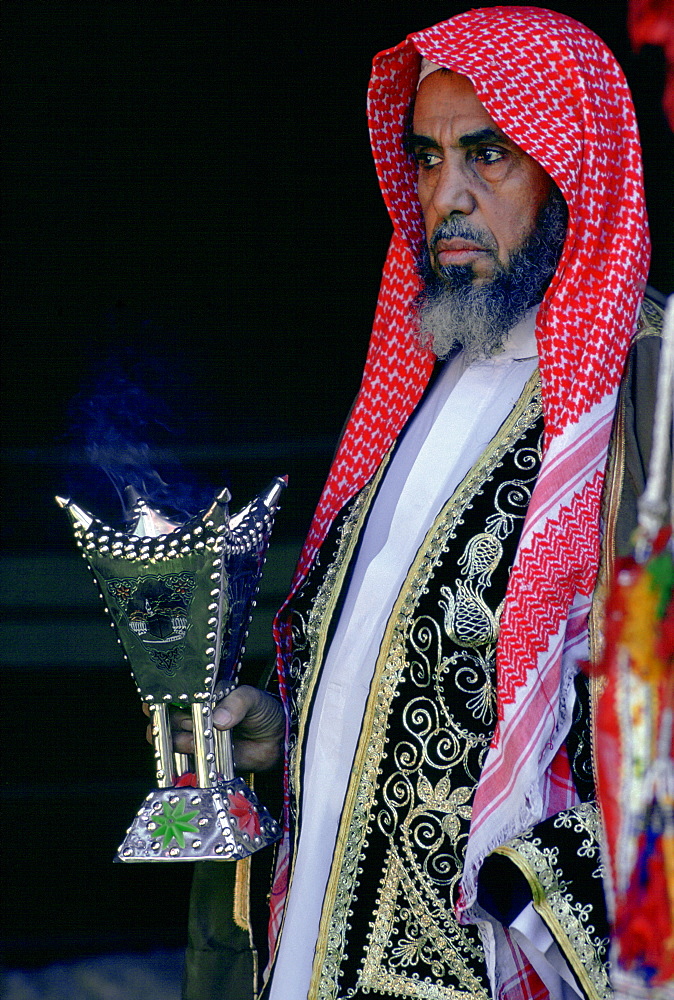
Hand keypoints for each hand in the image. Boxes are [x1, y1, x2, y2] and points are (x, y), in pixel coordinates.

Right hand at [144, 685, 284, 772]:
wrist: (279, 741)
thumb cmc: (265, 712)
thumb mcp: (253, 699)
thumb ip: (237, 703)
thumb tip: (218, 719)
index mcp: (207, 696)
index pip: (179, 695)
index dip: (163, 697)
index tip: (151, 702)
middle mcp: (198, 716)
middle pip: (172, 718)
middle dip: (173, 721)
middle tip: (188, 722)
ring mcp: (200, 737)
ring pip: (176, 739)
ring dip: (177, 740)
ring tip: (190, 739)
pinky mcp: (205, 758)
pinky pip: (188, 761)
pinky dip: (184, 761)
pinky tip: (188, 758)